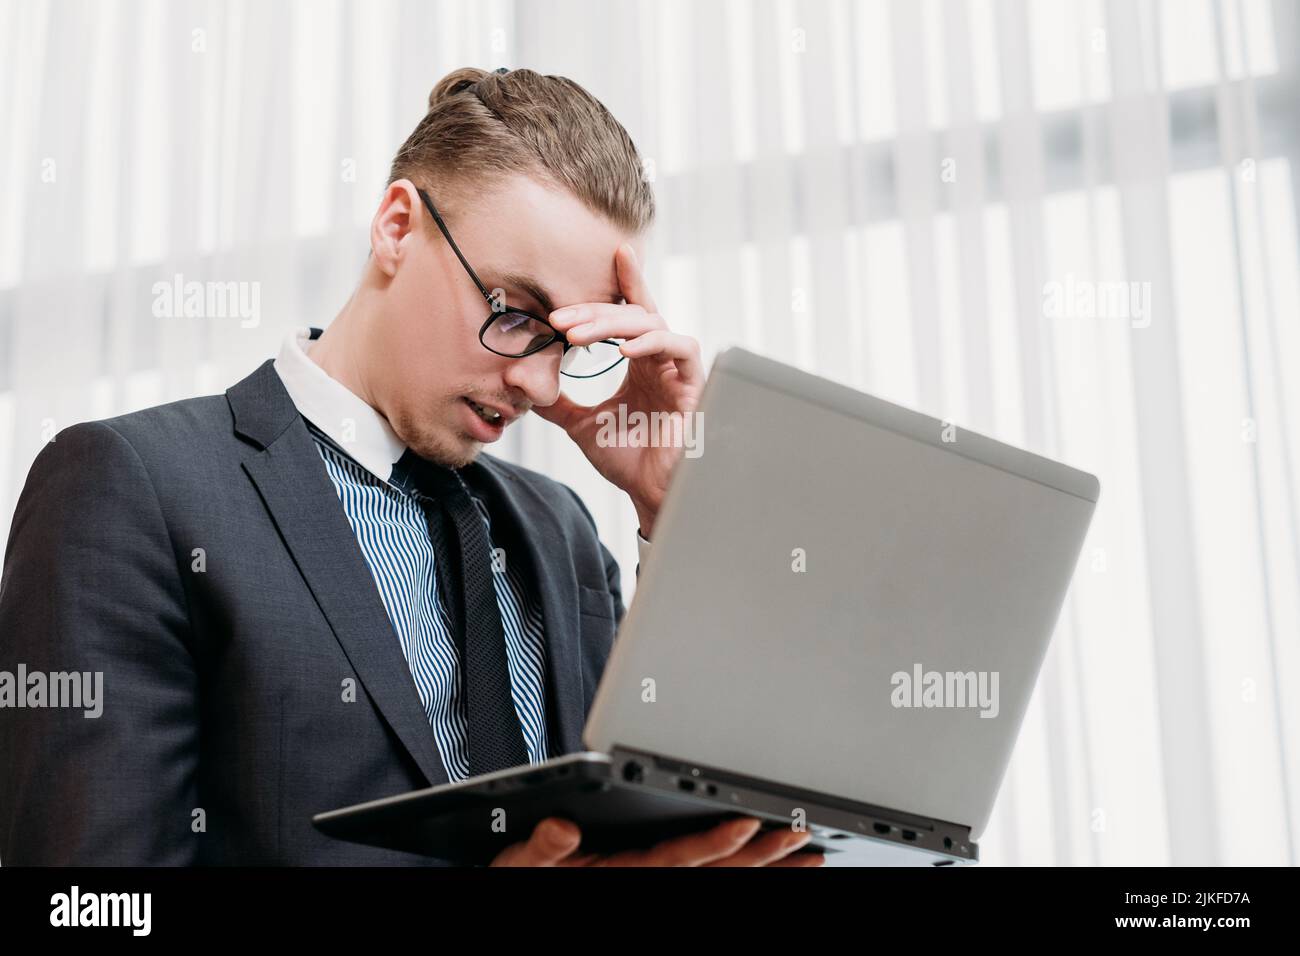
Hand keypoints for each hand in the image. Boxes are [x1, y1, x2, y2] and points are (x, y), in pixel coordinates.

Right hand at [489, 816, 825, 866]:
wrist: (525, 884)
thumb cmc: (524, 873)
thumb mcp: (519, 862)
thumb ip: (541, 848)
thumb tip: (562, 829)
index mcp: (622, 871)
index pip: (678, 859)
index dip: (715, 843)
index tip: (746, 823)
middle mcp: (648, 882)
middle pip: (717, 873)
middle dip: (763, 855)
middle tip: (804, 837)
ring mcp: (656, 883)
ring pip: (726, 879)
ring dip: (768, 867)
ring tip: (810, 854)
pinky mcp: (658, 878)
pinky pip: (715, 880)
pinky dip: (749, 869)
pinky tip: (776, 863)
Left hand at [535, 244, 703, 537]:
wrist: (652, 494)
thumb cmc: (629, 459)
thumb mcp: (580, 424)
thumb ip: (555, 400)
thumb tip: (518, 378)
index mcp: (640, 362)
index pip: (633, 312)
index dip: (627, 281)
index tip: (612, 252)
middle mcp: (661, 359)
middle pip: (633, 314)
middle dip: (593, 312)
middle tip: (558, 320)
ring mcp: (678, 369)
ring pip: (652, 323)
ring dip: (612, 324)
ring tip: (575, 335)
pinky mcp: (693, 384)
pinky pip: (680, 348)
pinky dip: (652, 343)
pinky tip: (624, 350)